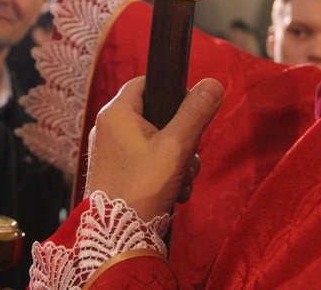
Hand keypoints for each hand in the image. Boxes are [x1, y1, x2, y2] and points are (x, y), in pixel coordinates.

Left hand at [86, 76, 223, 220]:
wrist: (116, 238)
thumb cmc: (141, 188)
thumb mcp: (175, 147)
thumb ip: (195, 114)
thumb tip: (213, 83)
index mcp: (116, 112)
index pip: (146, 82)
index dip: (172, 92)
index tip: (190, 112)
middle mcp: (108, 127)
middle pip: (156, 115)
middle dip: (181, 138)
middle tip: (188, 156)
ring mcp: (110, 151)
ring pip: (156, 142)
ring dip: (177, 161)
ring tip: (182, 181)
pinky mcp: (116, 171)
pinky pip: (146, 161)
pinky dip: (164, 174)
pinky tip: (174, 194)